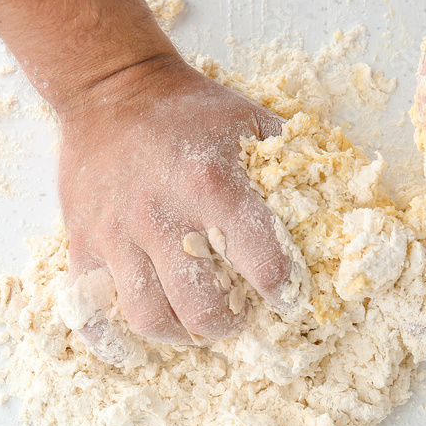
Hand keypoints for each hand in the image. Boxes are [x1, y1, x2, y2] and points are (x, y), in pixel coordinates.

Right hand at [56, 54, 300, 347]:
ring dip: (181, 334)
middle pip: (202, 308)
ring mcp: (117, 234)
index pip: (262, 265)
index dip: (283, 291)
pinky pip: (90, 311)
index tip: (286, 297)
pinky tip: (139, 337)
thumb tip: (342, 200)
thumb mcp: (250, 120)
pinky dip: (113, 338)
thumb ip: (294, 161)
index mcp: (214, 186)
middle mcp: (163, 216)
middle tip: (238, 316)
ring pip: (150, 318)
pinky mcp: (83, 242)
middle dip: (229, 324)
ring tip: (195, 325)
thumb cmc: (189, 109)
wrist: (111, 87)